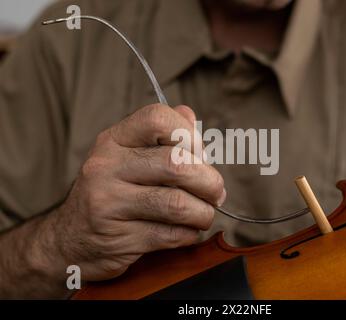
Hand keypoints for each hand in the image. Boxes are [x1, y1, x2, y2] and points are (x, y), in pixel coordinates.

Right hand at [45, 104, 225, 280]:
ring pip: (177, 203)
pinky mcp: (118, 238)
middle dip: (209, 181)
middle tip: (217, 193)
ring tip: (204, 214)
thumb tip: (190, 116)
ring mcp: (108, 203)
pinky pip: (171, 234)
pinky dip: (190, 234)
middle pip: (176, 164)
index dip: (190, 135)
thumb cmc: (112, 193)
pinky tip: (187, 231)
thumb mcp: (127, 157)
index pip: (158, 118)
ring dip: (203, 212)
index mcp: (113, 140)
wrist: (70, 240)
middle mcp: (106, 166)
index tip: (201, 155)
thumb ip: (161, 136)